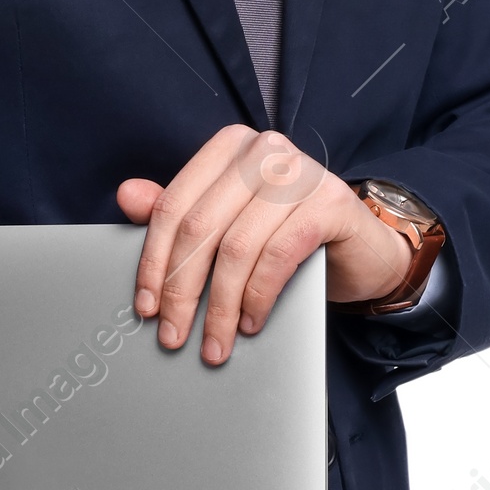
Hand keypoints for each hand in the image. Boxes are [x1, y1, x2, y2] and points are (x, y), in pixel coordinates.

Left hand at [117, 124, 414, 362]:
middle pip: (201, 228)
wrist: (362, 250)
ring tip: (215, 343)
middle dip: (182, 291)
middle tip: (173, 335)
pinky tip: (252, 323)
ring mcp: (300, 171)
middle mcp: (263, 150)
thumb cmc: (287, 234)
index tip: (146, 307)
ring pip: (237, 247)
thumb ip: (180, 211)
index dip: (154, 261)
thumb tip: (126, 196)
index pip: (174, 206)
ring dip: (221, 306)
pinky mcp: (330, 200)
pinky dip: (258, 298)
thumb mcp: (229, 223)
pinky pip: (278, 256)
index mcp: (230, 147)